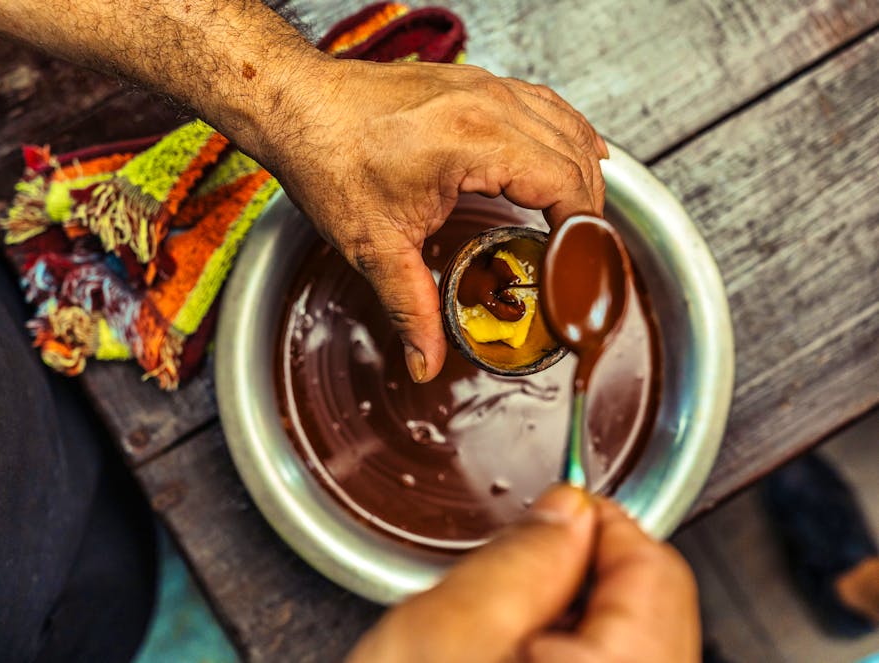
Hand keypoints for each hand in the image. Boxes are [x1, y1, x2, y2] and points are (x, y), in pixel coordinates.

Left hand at [259, 59, 606, 382]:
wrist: (296, 104)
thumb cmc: (326, 156)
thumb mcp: (374, 245)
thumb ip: (411, 309)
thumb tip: (427, 361)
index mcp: (475, 140)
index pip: (566, 184)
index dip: (585, 232)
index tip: (583, 268)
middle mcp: (489, 104)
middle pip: (575, 156)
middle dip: (587, 210)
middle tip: (581, 258)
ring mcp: (483, 86)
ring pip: (565, 124)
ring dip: (582, 170)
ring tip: (581, 218)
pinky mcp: (472, 81)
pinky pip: (542, 103)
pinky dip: (564, 133)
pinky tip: (575, 152)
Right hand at [345, 485, 699, 662]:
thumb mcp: (448, 631)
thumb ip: (522, 557)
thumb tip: (568, 511)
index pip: (654, 564)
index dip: (595, 523)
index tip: (549, 515)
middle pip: (650, 609)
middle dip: (576, 579)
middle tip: (507, 591)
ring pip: (626, 649)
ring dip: (565, 625)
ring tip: (497, 647)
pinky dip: (561, 661)